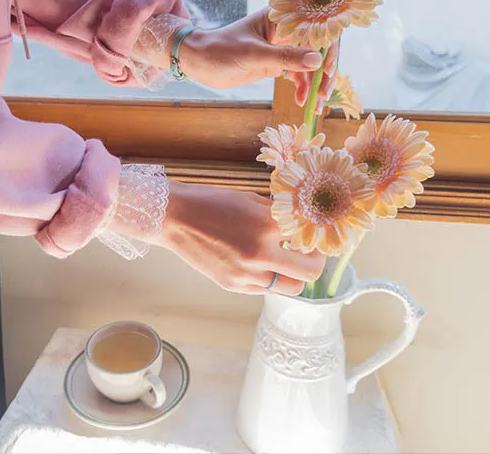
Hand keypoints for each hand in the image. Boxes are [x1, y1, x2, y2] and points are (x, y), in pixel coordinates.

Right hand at [129, 181, 324, 295]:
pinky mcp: (232, 285)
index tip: (315, 234)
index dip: (317, 236)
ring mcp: (245, 274)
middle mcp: (260, 254)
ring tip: (283, 258)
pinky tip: (260, 262)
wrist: (173, 218)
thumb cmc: (211, 201)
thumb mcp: (251, 200)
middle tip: (308, 251)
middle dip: (313, 261)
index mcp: (267, 225)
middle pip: (309, 272)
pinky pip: (265, 288)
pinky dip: (270, 277)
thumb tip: (302, 224)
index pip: (310, 238)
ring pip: (289, 287)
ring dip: (292, 274)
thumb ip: (278, 215)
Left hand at [177, 8, 325, 88]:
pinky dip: (304, 87)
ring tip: (316, 105)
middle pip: (319, 46)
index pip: (317, 26)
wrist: (199, 62)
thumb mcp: (253, 55)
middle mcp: (287, 29)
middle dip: (325, 70)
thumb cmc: (221, 50)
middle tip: (324, 93)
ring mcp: (283, 46)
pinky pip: (299, 74)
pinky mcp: (278, 62)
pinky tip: (302, 101)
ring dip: (315, 83)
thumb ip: (285, 57)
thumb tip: (317, 61)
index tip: (328, 69)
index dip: (328, 46)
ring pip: (310, 63)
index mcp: (282, 17)